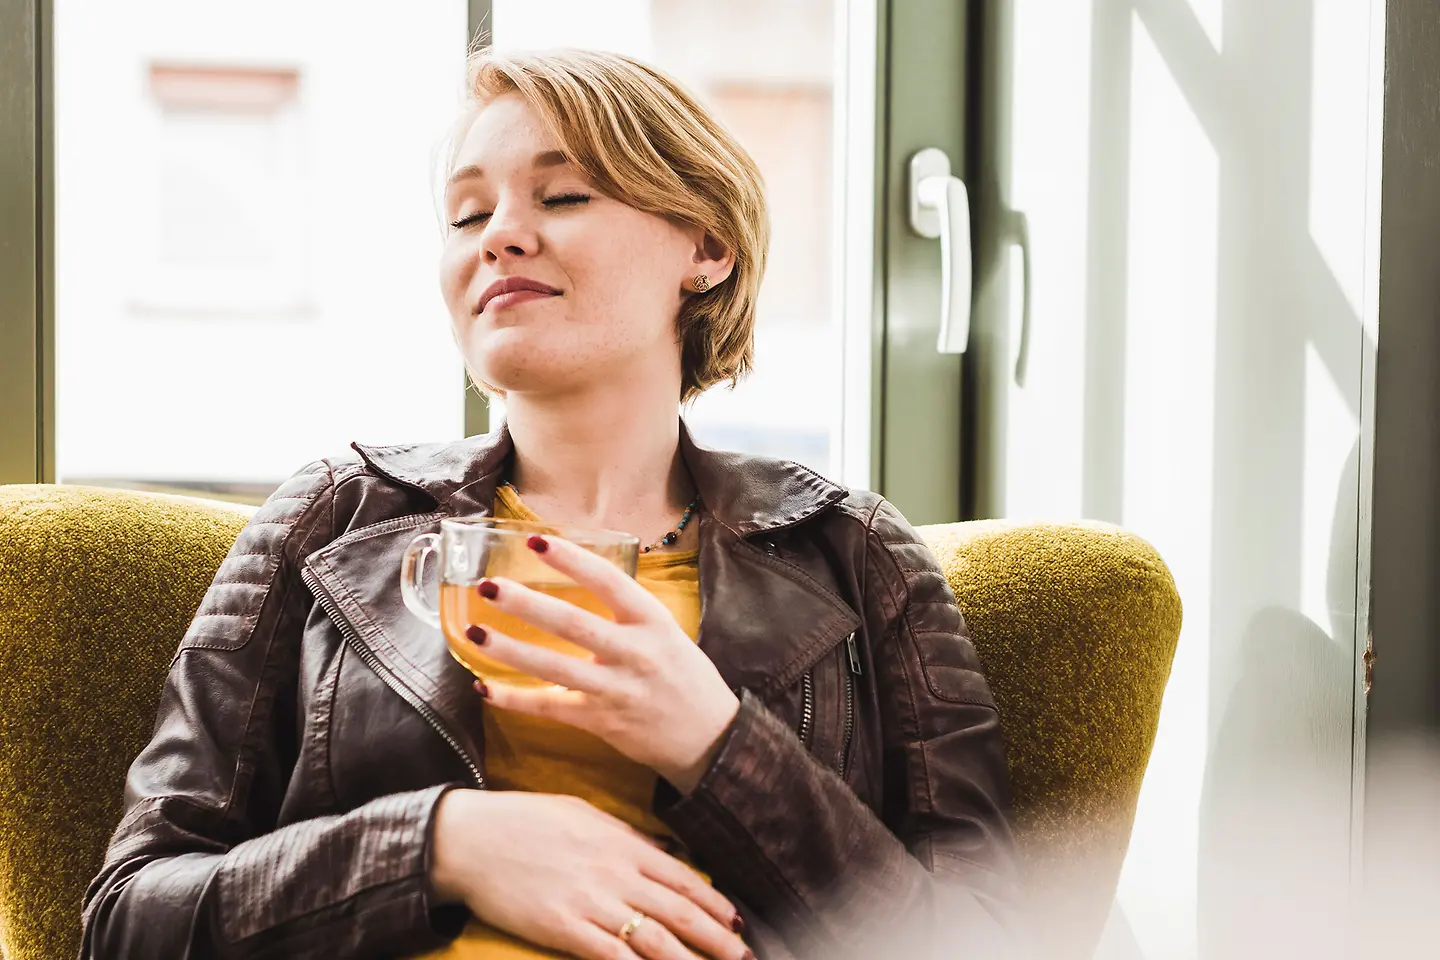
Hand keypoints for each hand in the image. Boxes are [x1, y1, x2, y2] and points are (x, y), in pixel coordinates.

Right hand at [430, 790, 750, 959]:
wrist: (470, 836)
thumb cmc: (523, 821)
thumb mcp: (582, 813)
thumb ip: (623, 836)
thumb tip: (658, 853)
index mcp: (621, 844)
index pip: (681, 878)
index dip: (713, 902)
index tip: (735, 921)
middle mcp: (614, 873)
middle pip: (679, 912)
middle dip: (716, 939)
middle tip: (743, 957)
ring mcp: (591, 902)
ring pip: (654, 940)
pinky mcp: (563, 927)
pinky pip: (610, 957)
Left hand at [465, 533, 739, 792]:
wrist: (710, 739)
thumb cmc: (686, 678)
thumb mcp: (667, 633)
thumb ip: (628, 612)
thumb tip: (581, 577)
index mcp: (653, 622)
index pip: (609, 582)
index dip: (572, 560)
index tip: (536, 541)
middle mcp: (635, 653)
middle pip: (573, 623)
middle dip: (527, 604)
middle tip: (488, 586)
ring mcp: (617, 690)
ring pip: (554, 668)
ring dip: (510, 650)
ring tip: (474, 632)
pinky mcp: (602, 722)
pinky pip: (550, 708)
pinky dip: (515, 699)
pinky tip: (485, 687)